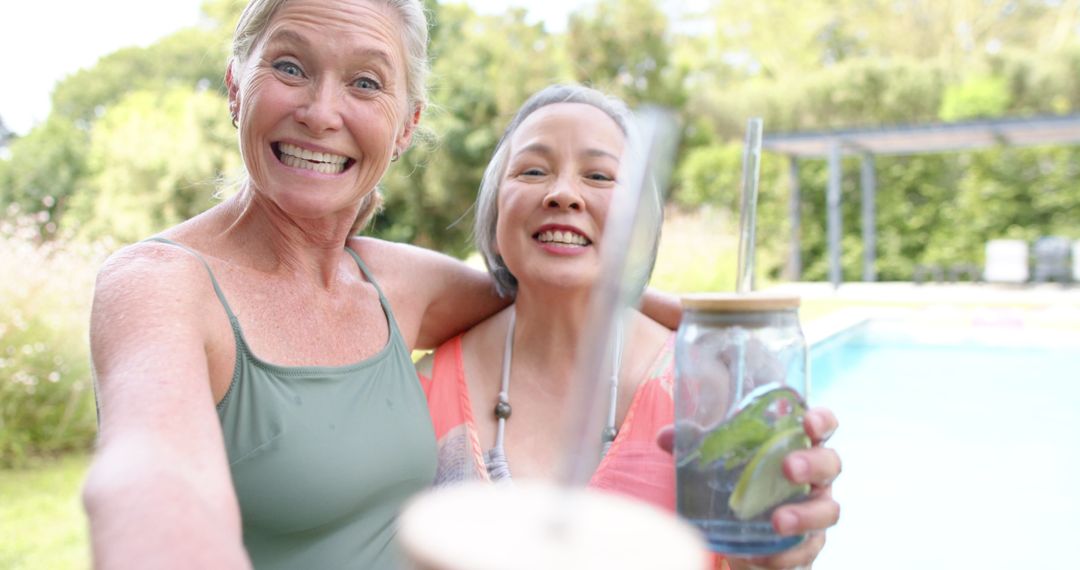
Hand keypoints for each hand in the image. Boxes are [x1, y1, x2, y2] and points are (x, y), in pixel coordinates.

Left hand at [658, 408, 840, 569]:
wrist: (746, 539)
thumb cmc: (739, 485)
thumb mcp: (717, 463)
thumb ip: (696, 446)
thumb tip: (666, 437)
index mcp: (796, 447)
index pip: (822, 427)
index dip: (821, 421)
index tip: (808, 422)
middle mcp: (814, 478)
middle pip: (831, 464)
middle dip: (813, 464)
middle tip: (788, 468)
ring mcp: (814, 512)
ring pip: (828, 511)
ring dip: (804, 516)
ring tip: (778, 522)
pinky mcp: (806, 546)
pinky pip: (806, 551)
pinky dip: (785, 555)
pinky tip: (759, 556)